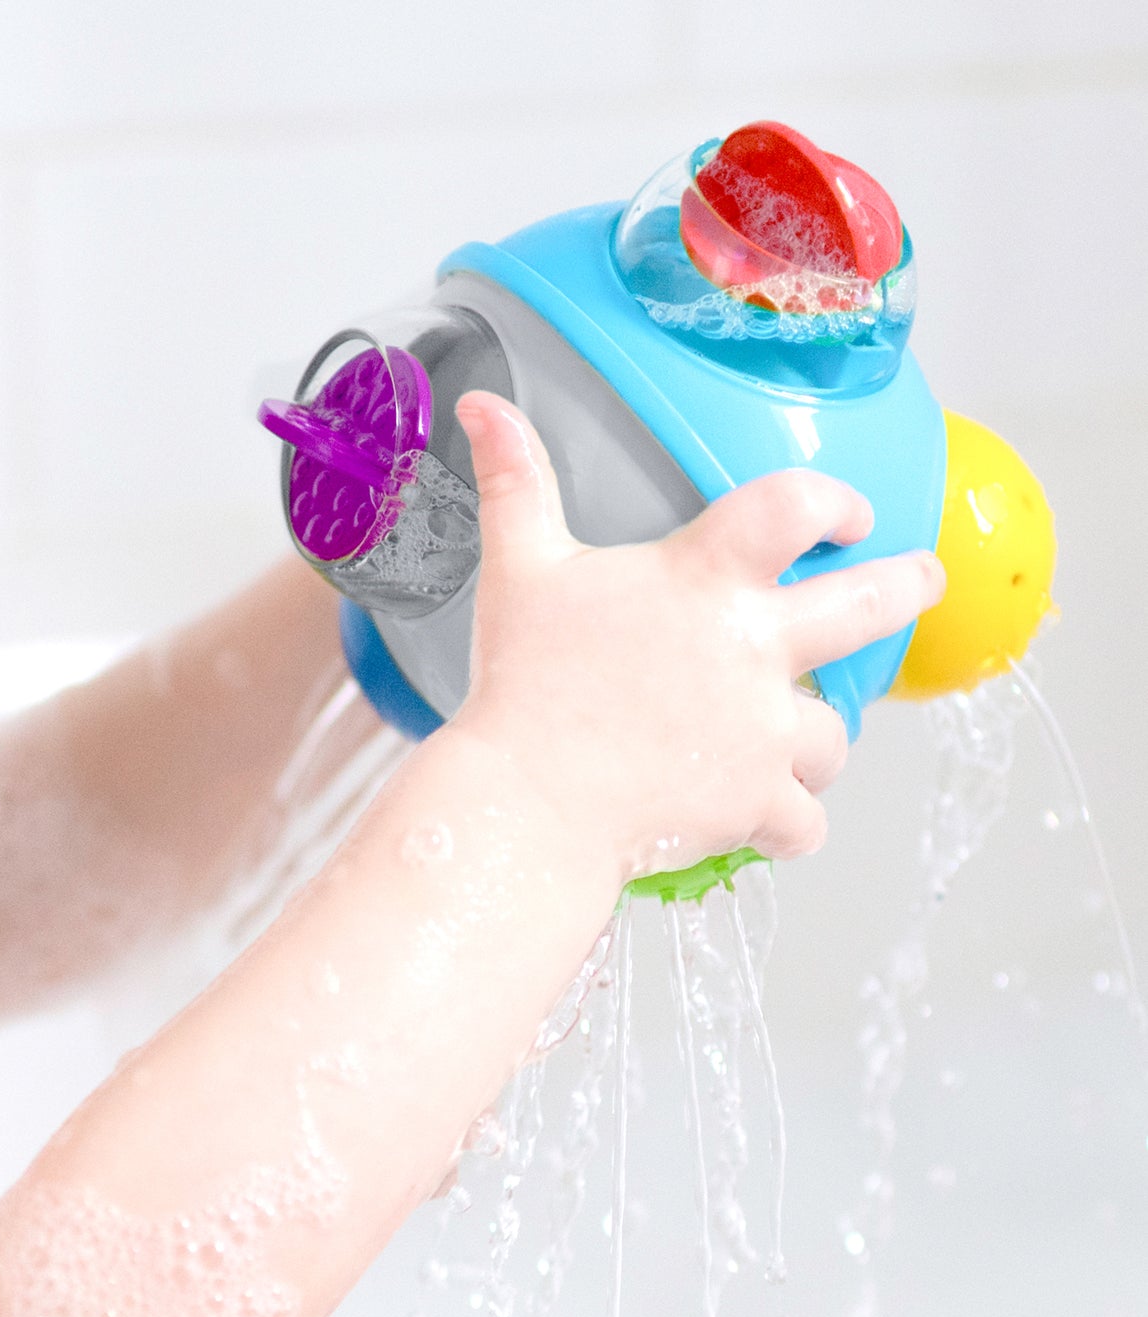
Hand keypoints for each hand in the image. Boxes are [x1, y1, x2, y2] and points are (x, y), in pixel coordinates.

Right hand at [447, 391, 944, 883]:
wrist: (531, 800)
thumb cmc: (525, 684)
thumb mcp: (520, 570)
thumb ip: (517, 483)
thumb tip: (484, 407)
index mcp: (705, 578)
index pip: (798, 505)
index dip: (835, 501)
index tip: (848, 514)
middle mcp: (755, 647)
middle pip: (872, 604)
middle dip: (907, 586)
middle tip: (919, 580)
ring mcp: (765, 730)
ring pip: (834, 732)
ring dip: (815, 737)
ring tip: (789, 742)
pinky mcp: (759, 802)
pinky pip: (806, 821)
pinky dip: (787, 821)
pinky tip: (763, 817)